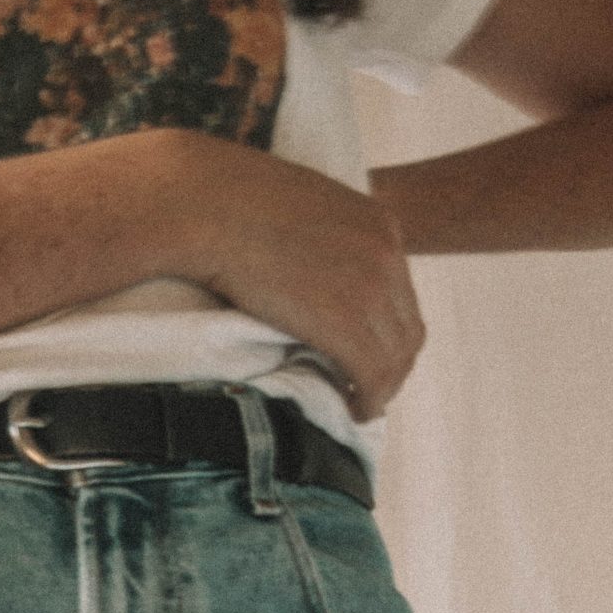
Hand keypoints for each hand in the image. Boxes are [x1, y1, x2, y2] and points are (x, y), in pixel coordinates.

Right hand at [170, 138, 425, 421]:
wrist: (204, 205)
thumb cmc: (227, 202)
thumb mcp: (297, 207)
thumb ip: (319, 236)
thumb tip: (303, 267)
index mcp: (378, 222)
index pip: (402, 291)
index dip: (386, 330)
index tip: (363, 350)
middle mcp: (386, 253)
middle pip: (408, 328)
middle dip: (390, 363)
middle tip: (363, 386)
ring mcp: (370, 288)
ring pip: (397, 358)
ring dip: (381, 388)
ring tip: (357, 402)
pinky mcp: (344, 323)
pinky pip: (374, 377)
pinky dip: (369, 401)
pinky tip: (353, 409)